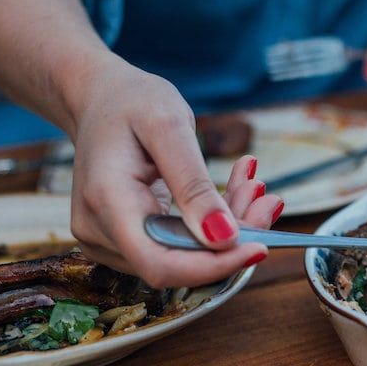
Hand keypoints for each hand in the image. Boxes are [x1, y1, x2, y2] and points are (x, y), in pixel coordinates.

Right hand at [67, 61, 282, 287]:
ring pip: (182, 256)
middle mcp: (99, 231)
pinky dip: (211, 223)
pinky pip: (177, 244)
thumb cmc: (130, 102)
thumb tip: (224, 239)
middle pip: (176, 263)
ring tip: (252, 184)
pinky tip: (234, 191)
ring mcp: (108, 239)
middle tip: (267, 199)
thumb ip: (194, 184)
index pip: (160, 264)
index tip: (260, 246)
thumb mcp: (169, 126)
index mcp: (106, 202)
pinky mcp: (124, 238)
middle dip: (230, 240)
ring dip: (227, 229)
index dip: (213, 266)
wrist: (100, 99)